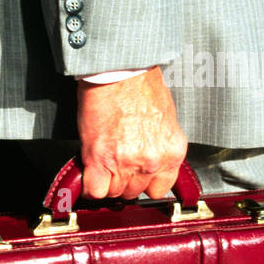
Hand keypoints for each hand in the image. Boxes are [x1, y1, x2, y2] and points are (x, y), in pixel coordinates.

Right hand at [77, 65, 187, 200]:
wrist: (121, 70)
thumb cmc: (141, 85)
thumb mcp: (165, 120)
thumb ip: (159, 146)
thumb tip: (149, 158)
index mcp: (172, 151)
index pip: (160, 189)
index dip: (144, 182)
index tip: (136, 176)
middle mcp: (153, 161)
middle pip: (134, 192)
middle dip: (124, 180)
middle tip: (116, 162)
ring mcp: (127, 163)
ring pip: (114, 193)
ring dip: (106, 180)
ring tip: (103, 160)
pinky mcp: (100, 159)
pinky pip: (95, 190)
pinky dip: (90, 185)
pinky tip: (90, 171)